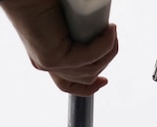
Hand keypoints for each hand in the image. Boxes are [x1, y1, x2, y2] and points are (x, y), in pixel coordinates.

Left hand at [0, 0, 118, 95]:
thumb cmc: (44, 1)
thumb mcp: (68, 23)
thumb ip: (79, 35)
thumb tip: (99, 35)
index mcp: (48, 57)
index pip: (68, 84)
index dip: (88, 87)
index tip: (104, 82)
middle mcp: (47, 63)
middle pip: (86, 77)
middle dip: (106, 59)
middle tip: (112, 36)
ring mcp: (49, 63)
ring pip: (90, 70)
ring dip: (108, 51)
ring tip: (111, 30)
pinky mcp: (52, 57)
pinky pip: (88, 58)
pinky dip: (104, 45)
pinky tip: (109, 30)